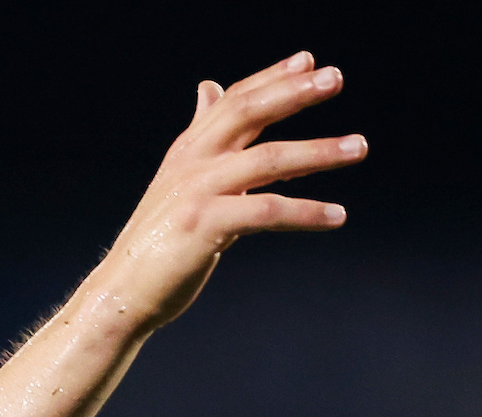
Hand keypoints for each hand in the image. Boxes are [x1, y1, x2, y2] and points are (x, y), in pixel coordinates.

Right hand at [92, 50, 366, 329]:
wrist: (123, 290)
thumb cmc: (157, 242)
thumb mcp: (179, 179)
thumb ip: (202, 136)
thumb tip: (210, 88)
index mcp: (189, 149)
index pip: (236, 100)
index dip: (272, 78)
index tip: (309, 61)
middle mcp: (193, 162)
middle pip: (249, 112)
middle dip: (295, 92)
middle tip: (335, 78)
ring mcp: (198, 191)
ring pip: (268, 159)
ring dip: (319, 151)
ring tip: (359, 147)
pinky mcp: (205, 225)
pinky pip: (267, 211)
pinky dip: (306, 212)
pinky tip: (337, 215)